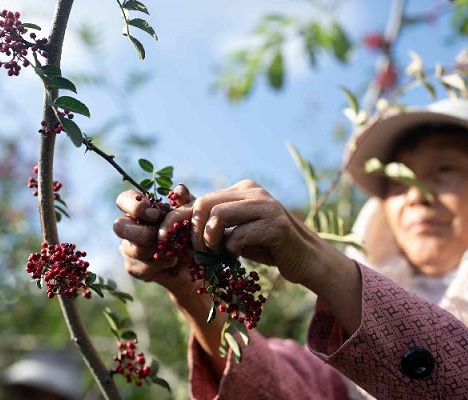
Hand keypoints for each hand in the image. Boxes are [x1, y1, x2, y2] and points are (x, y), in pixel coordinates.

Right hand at [113, 184, 195, 294]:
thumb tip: (179, 189)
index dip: (135, 206)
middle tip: (163, 237)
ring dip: (158, 250)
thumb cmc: (190, 232)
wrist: (196, 262)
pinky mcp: (133, 267)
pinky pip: (140, 267)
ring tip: (176, 250)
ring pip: (133, 249)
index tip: (157, 214)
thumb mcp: (191, 215)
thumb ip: (185, 202)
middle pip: (119, 226)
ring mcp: (128, 248)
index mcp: (139, 210)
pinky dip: (160, 264)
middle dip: (144, 233)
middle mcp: (129, 227)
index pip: (123, 200)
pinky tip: (172, 261)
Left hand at [189, 179, 328, 285]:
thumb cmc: (266, 246)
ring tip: (219, 253)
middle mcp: (253, 192)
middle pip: (204, 204)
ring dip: (211, 240)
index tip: (163, 237)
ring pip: (218, 216)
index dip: (176, 218)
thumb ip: (212, 221)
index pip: (199, 198)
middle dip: (194, 232)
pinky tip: (237, 256)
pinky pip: (238, 236)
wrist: (304, 259)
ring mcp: (266, 206)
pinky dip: (231, 250)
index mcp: (242, 189)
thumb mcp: (235, 231)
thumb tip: (176, 214)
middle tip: (200, 251)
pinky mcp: (276, 225)